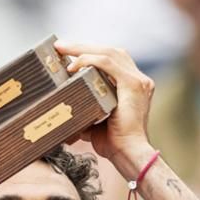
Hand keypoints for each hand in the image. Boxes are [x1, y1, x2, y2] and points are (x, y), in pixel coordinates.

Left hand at [54, 40, 155, 159]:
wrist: (127, 154)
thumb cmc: (112, 143)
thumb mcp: (94, 120)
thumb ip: (84, 108)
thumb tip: (62, 106)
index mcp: (132, 85)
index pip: (111, 60)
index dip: (89, 53)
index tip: (67, 53)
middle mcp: (139, 79)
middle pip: (110, 51)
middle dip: (83, 46)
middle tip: (59, 46)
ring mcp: (138, 80)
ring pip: (108, 53)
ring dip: (82, 48)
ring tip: (62, 49)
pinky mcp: (133, 84)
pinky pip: (108, 63)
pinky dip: (89, 60)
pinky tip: (74, 66)